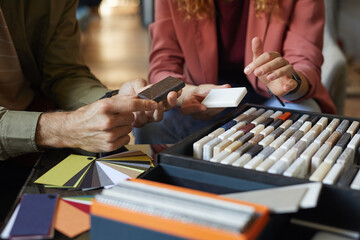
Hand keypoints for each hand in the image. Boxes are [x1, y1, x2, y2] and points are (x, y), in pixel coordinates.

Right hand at [35, 95, 157, 152]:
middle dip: (127, 116)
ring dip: (124, 127)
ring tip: (110, 126)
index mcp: (105, 107)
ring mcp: (108, 135)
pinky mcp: (109, 146)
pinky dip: (121, 136)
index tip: (154, 103)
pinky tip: (111, 134)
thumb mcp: (101, 103)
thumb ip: (120, 101)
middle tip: (116, 117)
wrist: (71, 130)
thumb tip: (138, 98)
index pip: (132, 104)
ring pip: (129, 129)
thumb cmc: (87, 115)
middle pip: (131, 117)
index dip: (145, 104)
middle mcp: (107, 121)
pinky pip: (126, 139)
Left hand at [118, 78, 179, 126]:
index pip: (170, 99)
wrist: (114, 100)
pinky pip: (142, 121)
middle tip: (171, 95)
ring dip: (158, 109)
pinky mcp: (137, 123)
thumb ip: (142, 85)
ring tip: (156, 103)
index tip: (178, 90)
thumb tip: (149, 89)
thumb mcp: (135, 84)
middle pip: (167, 109)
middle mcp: (154, 110)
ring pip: (157, 117)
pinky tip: (138, 109)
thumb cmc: (128, 91)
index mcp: (158, 100)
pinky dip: (141, 114)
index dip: (175, 95)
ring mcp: (147, 118)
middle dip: (170, 102)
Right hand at [179, 84, 230, 120]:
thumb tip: (225, 87)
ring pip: (210, 114)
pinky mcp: (206, 118)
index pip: (190, 108)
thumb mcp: (201, 88)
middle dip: (214, 106)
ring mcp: (200, 117)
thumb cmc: (195, 93)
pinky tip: (224, 104)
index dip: (197, 108)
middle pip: (204, 112)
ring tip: (226, 102)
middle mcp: (192, 114)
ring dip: (218, 108)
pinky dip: (219, 109)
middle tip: (223, 102)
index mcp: (186, 106)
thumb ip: (212, 88)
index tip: (204, 107)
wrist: (193, 99)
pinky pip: (214, 114)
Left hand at [244, 37, 297, 95]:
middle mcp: (283, 62)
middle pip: (276, 61)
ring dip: (278, 73)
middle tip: (256, 73)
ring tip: (268, 78)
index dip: (256, 63)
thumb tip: (255, 38)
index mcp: (275, 56)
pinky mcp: (291, 82)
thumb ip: (257, 51)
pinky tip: (285, 87)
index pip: (267, 56)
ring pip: (286, 69)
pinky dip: (290, 84)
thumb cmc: (267, 71)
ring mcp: (288, 71)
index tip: (247, 71)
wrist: (276, 84)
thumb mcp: (260, 62)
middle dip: (266, 67)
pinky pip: (293, 82)